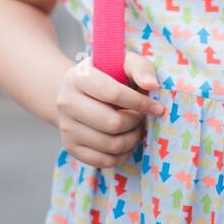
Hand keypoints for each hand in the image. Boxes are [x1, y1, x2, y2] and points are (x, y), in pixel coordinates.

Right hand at [55, 51, 164, 168]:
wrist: (80, 93)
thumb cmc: (109, 75)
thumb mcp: (124, 62)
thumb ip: (140, 68)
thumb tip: (151, 85)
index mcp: (78, 77)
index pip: (113, 93)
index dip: (140, 103)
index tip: (157, 107)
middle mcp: (66, 102)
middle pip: (112, 123)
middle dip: (135, 122)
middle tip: (141, 117)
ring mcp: (66, 127)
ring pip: (110, 144)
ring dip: (132, 139)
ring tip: (135, 128)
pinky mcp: (70, 147)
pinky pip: (103, 161)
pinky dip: (122, 155)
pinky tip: (126, 141)